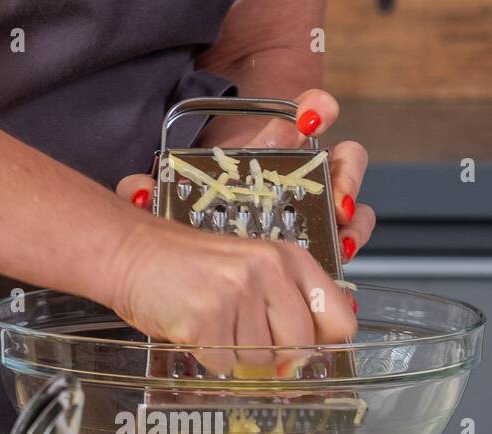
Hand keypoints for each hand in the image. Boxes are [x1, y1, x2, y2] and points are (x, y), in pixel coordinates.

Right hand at [108, 215, 355, 375]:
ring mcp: (238, 295)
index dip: (322, 342)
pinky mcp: (207, 320)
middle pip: (301, 347)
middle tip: (241, 331)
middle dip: (273, 353)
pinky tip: (195, 329)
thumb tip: (312, 356)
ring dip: (235, 353)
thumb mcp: (253, 270)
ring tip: (214, 322)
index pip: (339, 319)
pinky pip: (225, 365)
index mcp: (290, 258)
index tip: (302, 346)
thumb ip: (288, 305)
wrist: (132, 253)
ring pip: (261, 360)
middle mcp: (269, 272)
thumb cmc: (191, 266)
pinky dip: (208, 357)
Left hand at [116, 89, 376, 273]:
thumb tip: (136, 190)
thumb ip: (149, 185)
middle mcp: (305, 178)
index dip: (319, 108)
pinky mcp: (318, 251)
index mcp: (276, 150)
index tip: (312, 117)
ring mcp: (317, 214)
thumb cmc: (192, 211)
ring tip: (343, 239)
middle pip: (348, 163)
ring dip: (355, 222)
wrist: (199, 255)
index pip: (312, 113)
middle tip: (335, 197)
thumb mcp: (170, 193)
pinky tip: (339, 268)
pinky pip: (345, 250)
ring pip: (354, 209)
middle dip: (348, 176)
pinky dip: (347, 260)